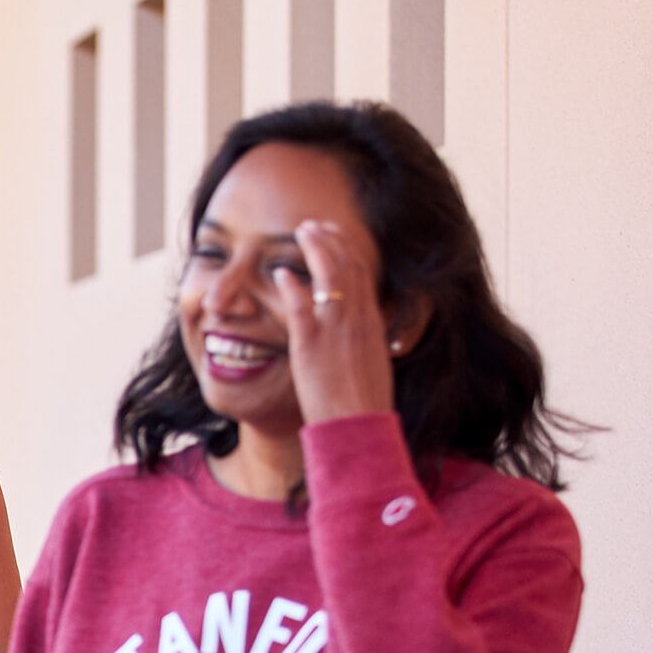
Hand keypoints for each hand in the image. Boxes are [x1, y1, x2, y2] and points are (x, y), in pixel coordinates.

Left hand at [268, 219, 399, 425]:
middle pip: (347, 266)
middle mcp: (357, 320)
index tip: (333, 235)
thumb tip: (357, 329)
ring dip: (315, 250)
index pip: (362, 274)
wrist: (359, 426)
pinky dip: (292, 287)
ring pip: (329, 277)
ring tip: (301, 233)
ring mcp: (335, 331)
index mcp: (372, 323)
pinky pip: (301, 308)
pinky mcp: (312, 346)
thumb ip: (362, 339)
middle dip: (330, 240)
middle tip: (312, 225)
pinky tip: (280, 274)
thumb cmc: (363, 402)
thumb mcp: (372, 362)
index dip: (347, 250)